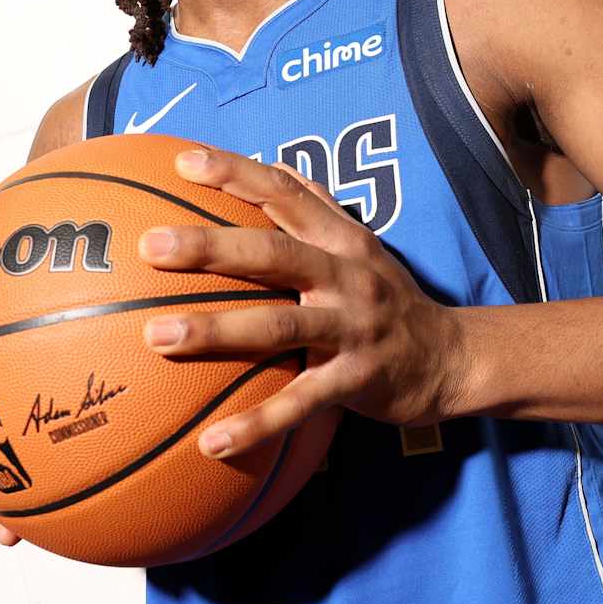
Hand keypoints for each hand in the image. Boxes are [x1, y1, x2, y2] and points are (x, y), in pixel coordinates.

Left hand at [137, 146, 472, 458]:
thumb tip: (270, 166)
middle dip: (210, 247)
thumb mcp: (362, 246)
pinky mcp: (355, 381)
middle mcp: (346, 277)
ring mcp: (352, 329)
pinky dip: (256, 424)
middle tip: (150, 245)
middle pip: (273, 253)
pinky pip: (299, 404)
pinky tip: (211, 443)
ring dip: (216, 330)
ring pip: (278, 326)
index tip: (183, 161)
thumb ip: (318, 207)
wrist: (453, 359)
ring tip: (156, 338)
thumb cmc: (391, 299)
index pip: (285, 193)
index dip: (237, 173)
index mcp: (342, 240)